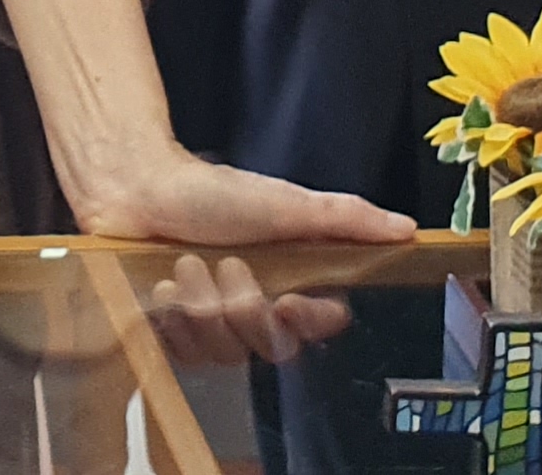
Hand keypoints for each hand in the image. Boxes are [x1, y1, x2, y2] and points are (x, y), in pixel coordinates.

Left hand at [63, 142, 414, 367]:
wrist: (137, 189)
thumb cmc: (209, 192)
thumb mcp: (286, 202)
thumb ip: (346, 219)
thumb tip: (405, 229)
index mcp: (287, 281)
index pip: (318, 326)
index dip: (308, 322)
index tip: (289, 301)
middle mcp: (253, 309)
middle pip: (269, 345)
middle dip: (243, 304)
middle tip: (226, 264)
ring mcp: (212, 326)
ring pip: (224, 352)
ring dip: (201, 302)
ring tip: (185, 263)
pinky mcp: (173, 336)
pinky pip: (184, 353)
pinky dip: (171, 314)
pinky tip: (161, 284)